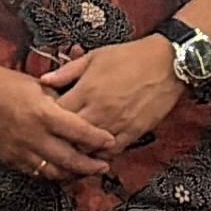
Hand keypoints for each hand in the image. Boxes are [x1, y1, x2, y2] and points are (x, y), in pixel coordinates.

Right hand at [0, 60, 117, 182]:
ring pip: (53, 172)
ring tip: (85, 172)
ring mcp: (21, 151)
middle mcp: (34, 136)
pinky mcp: (10, 159)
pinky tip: (61, 170)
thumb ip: (61, 101)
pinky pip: (35, 172)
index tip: (111, 141)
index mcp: (44, 114)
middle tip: (104, 166)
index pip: (79, 132)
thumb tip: (83, 111)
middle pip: (70, 159)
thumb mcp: (40, 86)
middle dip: (91, 166)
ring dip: (72, 174)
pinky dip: (51, 173)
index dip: (98, 139)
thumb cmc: (9, 83)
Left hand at [41, 37, 184, 149]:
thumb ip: (68, 71)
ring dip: (79, 150)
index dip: (48, 119)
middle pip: (70, 136)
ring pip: (89, 148)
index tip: (45, 119)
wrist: (167, 63)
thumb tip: (43, 81)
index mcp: (87, 90)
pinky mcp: (133, 132)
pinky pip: (112, 151)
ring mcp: (117, 124)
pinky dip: (101, 154)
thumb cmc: (130, 56)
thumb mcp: (95, 56)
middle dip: (61, 139)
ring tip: (72, 149)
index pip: (57, 114)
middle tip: (55, 139)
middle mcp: (100, 110)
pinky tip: (95, 151)